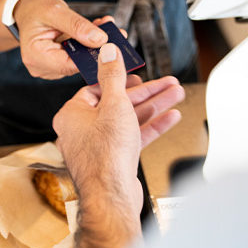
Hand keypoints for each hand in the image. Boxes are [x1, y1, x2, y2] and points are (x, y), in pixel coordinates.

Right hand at [13, 0, 110, 78]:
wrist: (27, 10)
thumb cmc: (36, 9)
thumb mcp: (56, 11)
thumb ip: (77, 25)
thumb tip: (99, 40)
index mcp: (35, 55)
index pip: (70, 64)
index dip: (91, 55)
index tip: (110, 43)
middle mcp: (41, 66)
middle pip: (76, 64)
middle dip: (95, 47)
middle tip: (113, 31)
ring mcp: (49, 68)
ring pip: (79, 61)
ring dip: (92, 45)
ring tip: (103, 27)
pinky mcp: (57, 65)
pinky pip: (76, 58)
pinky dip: (86, 45)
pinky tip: (93, 33)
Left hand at [53, 43, 184, 224]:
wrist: (112, 195)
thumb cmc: (105, 155)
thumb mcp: (114, 104)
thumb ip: (113, 76)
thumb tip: (108, 52)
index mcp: (72, 114)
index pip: (98, 88)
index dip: (121, 79)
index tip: (138, 73)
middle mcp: (82, 129)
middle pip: (119, 103)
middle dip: (147, 93)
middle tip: (167, 83)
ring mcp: (99, 146)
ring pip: (129, 120)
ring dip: (154, 107)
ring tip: (176, 95)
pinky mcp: (114, 159)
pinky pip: (134, 137)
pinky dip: (152, 127)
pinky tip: (170, 117)